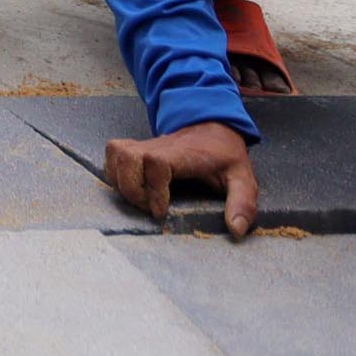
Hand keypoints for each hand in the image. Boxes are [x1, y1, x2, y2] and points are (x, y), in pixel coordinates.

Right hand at [102, 119, 260, 238]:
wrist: (212, 125)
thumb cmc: (224, 154)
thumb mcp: (243, 177)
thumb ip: (243, 202)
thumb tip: (236, 230)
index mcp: (183, 154)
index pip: (155, 161)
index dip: (153, 189)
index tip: (162, 211)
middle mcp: (158, 146)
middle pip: (126, 156)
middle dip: (131, 189)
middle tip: (150, 207)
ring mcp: (144, 145)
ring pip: (115, 154)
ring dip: (121, 181)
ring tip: (141, 199)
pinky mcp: (136, 148)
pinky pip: (113, 155)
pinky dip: (115, 173)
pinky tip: (133, 188)